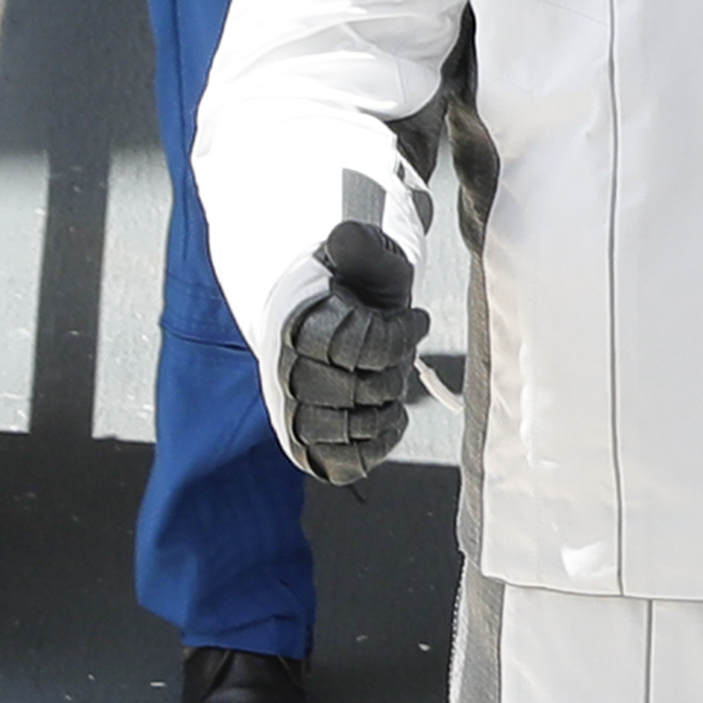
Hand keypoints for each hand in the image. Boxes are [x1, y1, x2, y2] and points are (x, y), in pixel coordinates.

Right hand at [280, 220, 428, 486]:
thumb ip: (361, 248)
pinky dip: (377, 444)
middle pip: (363, 391)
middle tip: (397, 353)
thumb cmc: (359, 288)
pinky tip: (388, 416)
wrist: (334, 320)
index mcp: (297, 327)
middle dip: (394, 372)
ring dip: (387, 406)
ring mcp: (295, 415)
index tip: (415, 318)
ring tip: (388, 380)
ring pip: (355, 429)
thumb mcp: (370, 259)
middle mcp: (287, 375)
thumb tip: (343, 238)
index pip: (361, 347)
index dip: (401, 335)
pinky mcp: (309, 447)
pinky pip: (346, 464)